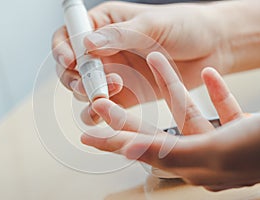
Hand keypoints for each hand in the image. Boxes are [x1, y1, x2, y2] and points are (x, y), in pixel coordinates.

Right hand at [52, 1, 234, 123]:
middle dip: (75, 77)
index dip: (63, 48)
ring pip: (84, 89)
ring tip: (105, 94)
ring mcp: (113, 74)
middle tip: (89, 83)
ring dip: (87, 95)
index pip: (70, 35)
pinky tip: (103, 112)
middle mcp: (104, 51)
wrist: (212, 47)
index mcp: (105, 25)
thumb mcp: (151, 24)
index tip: (70, 60)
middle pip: (72, 67)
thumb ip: (118, 35)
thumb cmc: (184, 26)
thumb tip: (87, 44)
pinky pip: (103, 108)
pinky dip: (97, 113)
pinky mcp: (125, 96)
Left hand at [81, 52, 259, 190]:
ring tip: (157, 61)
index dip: (113, 142)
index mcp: (193, 166)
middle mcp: (201, 157)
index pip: (142, 152)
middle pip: (155, 133)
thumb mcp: (216, 152)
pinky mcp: (238, 130)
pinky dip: (212, 92)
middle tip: (101, 102)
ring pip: (188, 112)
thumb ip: (171, 153)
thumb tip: (129, 151)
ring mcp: (220, 143)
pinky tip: (206, 75)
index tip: (87, 134)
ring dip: (174, 85)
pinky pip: (220, 109)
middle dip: (129, 115)